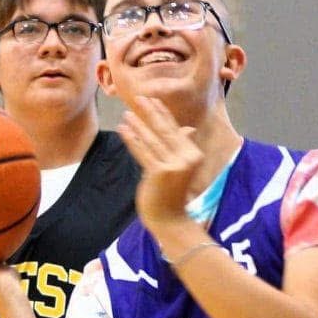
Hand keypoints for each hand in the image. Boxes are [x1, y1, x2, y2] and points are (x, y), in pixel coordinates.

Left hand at [118, 96, 202, 230]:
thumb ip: (181, 147)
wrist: (170, 219)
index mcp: (193, 154)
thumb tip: (188, 129)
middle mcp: (186, 158)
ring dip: (138, 125)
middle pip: (164, 131)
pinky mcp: (159, 173)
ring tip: (127, 113)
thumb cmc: (172, 193)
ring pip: (152, 140)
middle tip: (139, 98)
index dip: (163, 113)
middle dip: (150, 113)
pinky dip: (132, 140)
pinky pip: (143, 152)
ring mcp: (173, 165)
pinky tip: (123, 129)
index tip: (153, 100)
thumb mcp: (181, 168)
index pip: (175, 130)